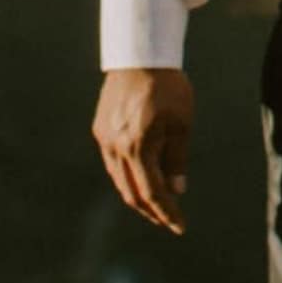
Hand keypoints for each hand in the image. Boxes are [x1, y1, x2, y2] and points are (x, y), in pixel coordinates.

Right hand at [93, 67, 192, 232]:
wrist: (140, 56)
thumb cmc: (168, 87)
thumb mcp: (181, 123)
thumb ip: (177, 160)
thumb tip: (176, 192)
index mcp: (139, 146)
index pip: (152, 193)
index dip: (166, 213)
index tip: (180, 226)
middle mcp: (116, 147)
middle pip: (131, 193)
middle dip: (151, 211)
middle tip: (168, 220)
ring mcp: (105, 138)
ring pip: (119, 180)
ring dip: (138, 195)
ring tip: (157, 203)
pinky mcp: (100, 129)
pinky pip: (112, 163)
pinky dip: (127, 176)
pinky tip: (141, 177)